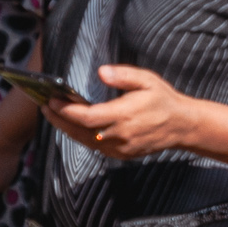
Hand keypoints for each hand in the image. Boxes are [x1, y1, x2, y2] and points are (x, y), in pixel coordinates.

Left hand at [44, 64, 202, 162]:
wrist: (183, 126)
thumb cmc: (164, 100)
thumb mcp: (148, 81)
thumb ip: (124, 75)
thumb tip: (101, 72)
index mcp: (124, 115)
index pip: (87, 116)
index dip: (66, 110)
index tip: (51, 100)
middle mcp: (120, 135)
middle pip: (80, 131)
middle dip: (59, 119)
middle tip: (45, 107)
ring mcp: (121, 147)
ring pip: (85, 141)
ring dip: (67, 129)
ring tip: (53, 115)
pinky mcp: (123, 154)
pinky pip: (95, 147)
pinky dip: (81, 137)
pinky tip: (73, 126)